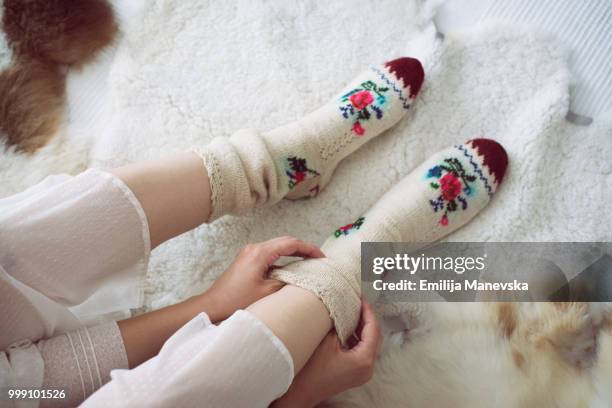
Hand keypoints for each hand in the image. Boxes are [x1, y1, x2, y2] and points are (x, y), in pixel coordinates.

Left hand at [203, 236, 324, 321]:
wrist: (213, 304)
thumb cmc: (236, 300)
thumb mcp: (266, 292)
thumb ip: (286, 281)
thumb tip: (301, 277)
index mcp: (260, 253)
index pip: (291, 244)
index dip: (309, 249)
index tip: (321, 257)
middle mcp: (254, 248)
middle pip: (285, 241)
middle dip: (304, 248)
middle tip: (318, 258)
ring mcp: (250, 252)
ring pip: (278, 246)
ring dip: (294, 251)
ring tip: (309, 261)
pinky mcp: (247, 259)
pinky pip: (270, 253)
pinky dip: (283, 257)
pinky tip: (292, 267)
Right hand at [272, 301, 382, 407]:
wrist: (300, 392)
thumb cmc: (311, 370)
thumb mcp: (326, 340)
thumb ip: (339, 323)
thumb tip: (343, 307)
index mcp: (364, 360)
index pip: (373, 329)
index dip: (368, 312)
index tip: (361, 298)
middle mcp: (368, 368)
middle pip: (374, 337)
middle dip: (366, 318)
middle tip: (357, 303)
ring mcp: (362, 373)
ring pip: (369, 344)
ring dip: (361, 328)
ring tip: (352, 311)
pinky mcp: (355, 374)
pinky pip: (361, 351)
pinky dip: (356, 338)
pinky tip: (346, 327)